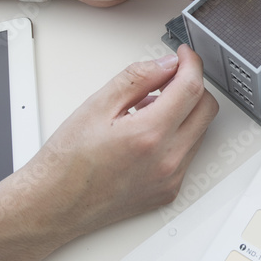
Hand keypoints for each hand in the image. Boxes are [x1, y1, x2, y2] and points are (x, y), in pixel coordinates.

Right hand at [25, 47, 217, 238]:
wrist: (54, 204)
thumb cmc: (67, 161)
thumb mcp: (97, 105)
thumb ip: (137, 78)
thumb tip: (166, 64)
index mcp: (149, 135)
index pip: (191, 88)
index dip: (191, 64)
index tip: (184, 56)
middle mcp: (167, 160)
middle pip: (206, 109)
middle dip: (192, 86)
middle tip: (167, 78)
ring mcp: (170, 179)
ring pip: (199, 131)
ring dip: (183, 112)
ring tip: (147, 109)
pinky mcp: (169, 191)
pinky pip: (188, 154)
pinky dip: (176, 136)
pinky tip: (148, 133)